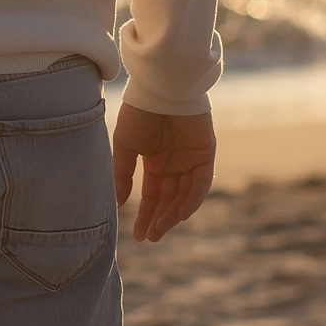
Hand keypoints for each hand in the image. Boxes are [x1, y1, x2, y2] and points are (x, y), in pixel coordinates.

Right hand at [111, 106, 214, 242]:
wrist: (160, 88)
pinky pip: (201, 183)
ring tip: (160, 230)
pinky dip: (192, 200)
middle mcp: (175, 163)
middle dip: (160, 219)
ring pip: (185, 196)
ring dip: (174, 214)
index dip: (146, 214)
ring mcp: (192, 160)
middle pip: (169, 199)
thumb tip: (119, 204)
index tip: (137, 234)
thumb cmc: (140, 112)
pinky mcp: (205, 155)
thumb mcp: (125, 146)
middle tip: (150, 238)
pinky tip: (180, 215)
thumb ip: (123, 174)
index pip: (153, 194)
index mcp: (156, 161)